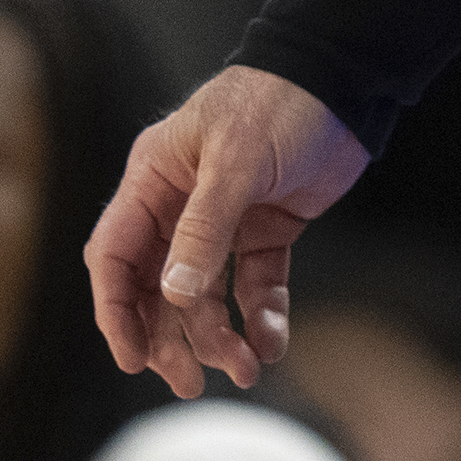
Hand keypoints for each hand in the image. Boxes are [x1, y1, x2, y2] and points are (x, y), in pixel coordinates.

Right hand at [85, 63, 369, 395]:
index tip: (132, 358)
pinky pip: (254, 285)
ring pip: (206, 295)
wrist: (345, 78)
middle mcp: (181, 204)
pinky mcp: (267, 229)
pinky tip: (270, 342)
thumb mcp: (235, 161)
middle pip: (158, 289)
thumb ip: (204, 229)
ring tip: (245, 368)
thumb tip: (174, 295)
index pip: (116, 257)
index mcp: (154, 181)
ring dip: (218, 336)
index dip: (117, 311)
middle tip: (188, 382)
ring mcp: (225, 220)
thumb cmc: (280, 101)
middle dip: (170, 338)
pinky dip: (260, 316)